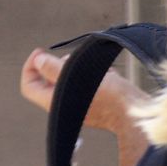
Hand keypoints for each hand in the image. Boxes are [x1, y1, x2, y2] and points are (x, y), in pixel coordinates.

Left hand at [19, 48, 145, 133]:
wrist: (136, 113)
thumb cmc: (110, 97)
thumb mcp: (79, 77)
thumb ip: (54, 69)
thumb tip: (38, 60)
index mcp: (54, 102)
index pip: (30, 85)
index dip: (30, 67)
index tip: (40, 52)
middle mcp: (64, 105)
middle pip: (50, 81)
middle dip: (59, 64)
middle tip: (72, 57)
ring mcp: (81, 104)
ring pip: (70, 80)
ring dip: (79, 68)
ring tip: (93, 64)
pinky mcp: (96, 102)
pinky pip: (88, 84)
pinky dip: (95, 75)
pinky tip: (108, 74)